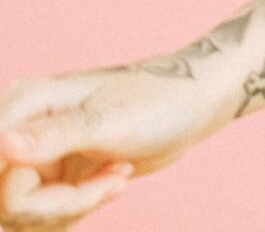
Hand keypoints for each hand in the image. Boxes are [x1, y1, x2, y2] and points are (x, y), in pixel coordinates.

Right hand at [0, 65, 230, 226]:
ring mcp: (31, 157)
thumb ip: (56, 136)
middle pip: (5, 201)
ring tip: (115, 178)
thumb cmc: (161, 99)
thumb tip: (3, 143)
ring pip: (20, 214)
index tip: (76, 192)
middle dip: (56, 207)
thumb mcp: (112, 121)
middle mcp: (16, 131)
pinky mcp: (48, 177)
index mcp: (22, 104)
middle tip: (110, 184)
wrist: (194, 104)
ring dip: (71, 210)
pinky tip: (112, 184)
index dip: (23, 196)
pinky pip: (40, 217)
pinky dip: (76, 211)